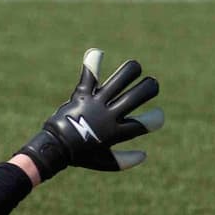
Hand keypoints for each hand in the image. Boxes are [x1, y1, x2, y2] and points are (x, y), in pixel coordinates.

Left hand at [15, 48, 164, 179]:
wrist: (55, 148)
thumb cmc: (81, 156)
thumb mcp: (104, 162)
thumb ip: (124, 160)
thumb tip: (144, 154)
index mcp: (115, 133)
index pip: (141, 124)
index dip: (155, 119)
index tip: (159, 114)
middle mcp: (108, 115)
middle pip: (134, 97)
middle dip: (148, 88)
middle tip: (152, 84)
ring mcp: (95, 104)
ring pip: (118, 82)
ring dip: (130, 71)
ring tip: (135, 67)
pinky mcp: (81, 95)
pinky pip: (89, 76)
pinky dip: (93, 63)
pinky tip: (97, 52)